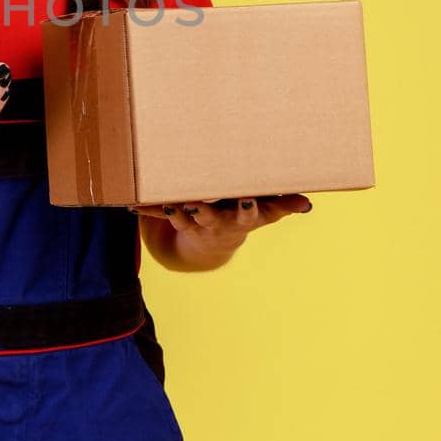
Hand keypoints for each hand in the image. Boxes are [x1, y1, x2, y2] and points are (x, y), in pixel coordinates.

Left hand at [130, 194, 312, 246]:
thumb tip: (307, 203)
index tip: (246, 198)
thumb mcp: (267, 214)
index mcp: (240, 220)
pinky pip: (161, 215)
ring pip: (184, 219)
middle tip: (197, 201)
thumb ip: (284, 206)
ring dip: (176, 212)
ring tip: (169, 203)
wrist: (217, 242)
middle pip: (211, 217)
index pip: (246, 215)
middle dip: (205, 211)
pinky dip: (147, 211)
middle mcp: (217, 223)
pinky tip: (132, 206)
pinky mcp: (178, 220)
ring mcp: (196, 224)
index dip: (246, 208)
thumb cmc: (245, 216)